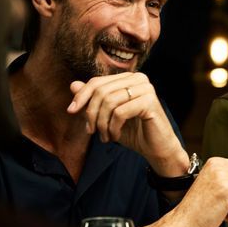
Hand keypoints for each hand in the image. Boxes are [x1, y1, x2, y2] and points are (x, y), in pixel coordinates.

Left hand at [67, 72, 186, 173]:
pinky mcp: (150, 102)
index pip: (97, 82)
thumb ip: (92, 100)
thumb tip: (72, 84)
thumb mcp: (106, 116)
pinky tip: (115, 136)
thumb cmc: (133, 131)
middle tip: (91, 131)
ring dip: (101, 123)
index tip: (71, 111)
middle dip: (91, 113)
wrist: (156, 148)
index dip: (81, 96)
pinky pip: (120, 112)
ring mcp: (146, 89)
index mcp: (129, 78)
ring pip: (109, 101)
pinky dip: (113, 128)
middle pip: (101, 91)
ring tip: (104, 137)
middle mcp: (139, 78)